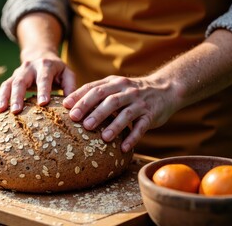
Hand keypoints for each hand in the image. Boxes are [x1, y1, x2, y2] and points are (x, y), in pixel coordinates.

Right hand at [0, 50, 75, 113]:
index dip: (43, 90)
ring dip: (3, 97)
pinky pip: (2, 88)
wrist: (40, 54)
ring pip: (8, 84)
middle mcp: (29, 67)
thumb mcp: (67, 73)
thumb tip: (71, 105)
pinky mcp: (10, 79)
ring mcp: (17, 73)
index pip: (44, 78)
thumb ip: (70, 86)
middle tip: (16, 111)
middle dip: (17, 96)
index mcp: (46, 66)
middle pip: (21, 81)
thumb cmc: (57, 70)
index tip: (42, 104)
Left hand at [62, 75, 178, 152]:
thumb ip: (97, 93)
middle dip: (92, 109)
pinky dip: (133, 137)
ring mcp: (139, 102)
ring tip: (102, 137)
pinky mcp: (151, 114)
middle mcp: (126, 91)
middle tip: (77, 120)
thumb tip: (69, 104)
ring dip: (113, 125)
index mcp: (114, 83)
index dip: (79, 96)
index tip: (65, 106)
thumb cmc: (132, 92)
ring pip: (125, 113)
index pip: (94, 88)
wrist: (165, 89)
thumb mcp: (115, 86)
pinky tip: (124, 148)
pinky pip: (141, 127)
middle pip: (107, 99)